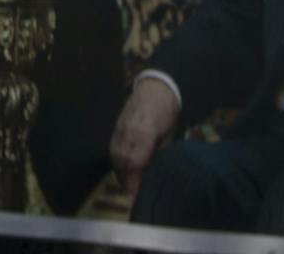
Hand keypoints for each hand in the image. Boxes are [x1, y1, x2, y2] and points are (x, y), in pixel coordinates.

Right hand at [108, 77, 180, 197]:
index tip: (136, 195)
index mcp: (145, 133)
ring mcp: (120, 127)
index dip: (134, 181)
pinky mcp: (116, 125)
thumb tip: (153, 173)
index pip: (134, 162)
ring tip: (127, 183)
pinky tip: (122, 167)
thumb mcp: (170, 135)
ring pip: (114, 154)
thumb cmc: (168, 112)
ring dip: (119, 170)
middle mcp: (129, 130)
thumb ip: (159, 153)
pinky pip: (112, 146)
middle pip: (121, 160)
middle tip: (133, 194)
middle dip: (126, 179)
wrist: (157, 87)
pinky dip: (116, 159)